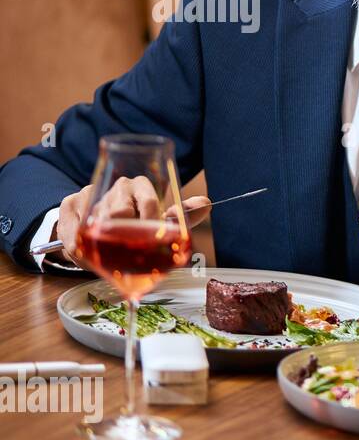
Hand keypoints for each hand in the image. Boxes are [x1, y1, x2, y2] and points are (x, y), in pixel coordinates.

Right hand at [53, 177, 211, 266]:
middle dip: (123, 232)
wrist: (98, 228)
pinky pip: (72, 225)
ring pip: (96, 218)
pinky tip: (81, 253)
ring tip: (105, 252)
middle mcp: (115, 186)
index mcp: (140, 186)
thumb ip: (183, 216)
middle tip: (125, 247)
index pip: (147, 197)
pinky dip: (76, 243)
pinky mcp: (70, 204)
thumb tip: (206, 203)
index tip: (149, 232)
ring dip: (100, 240)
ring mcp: (91, 193)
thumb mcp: (159, 223)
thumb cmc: (135, 223)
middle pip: (120, 209)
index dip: (149, 216)